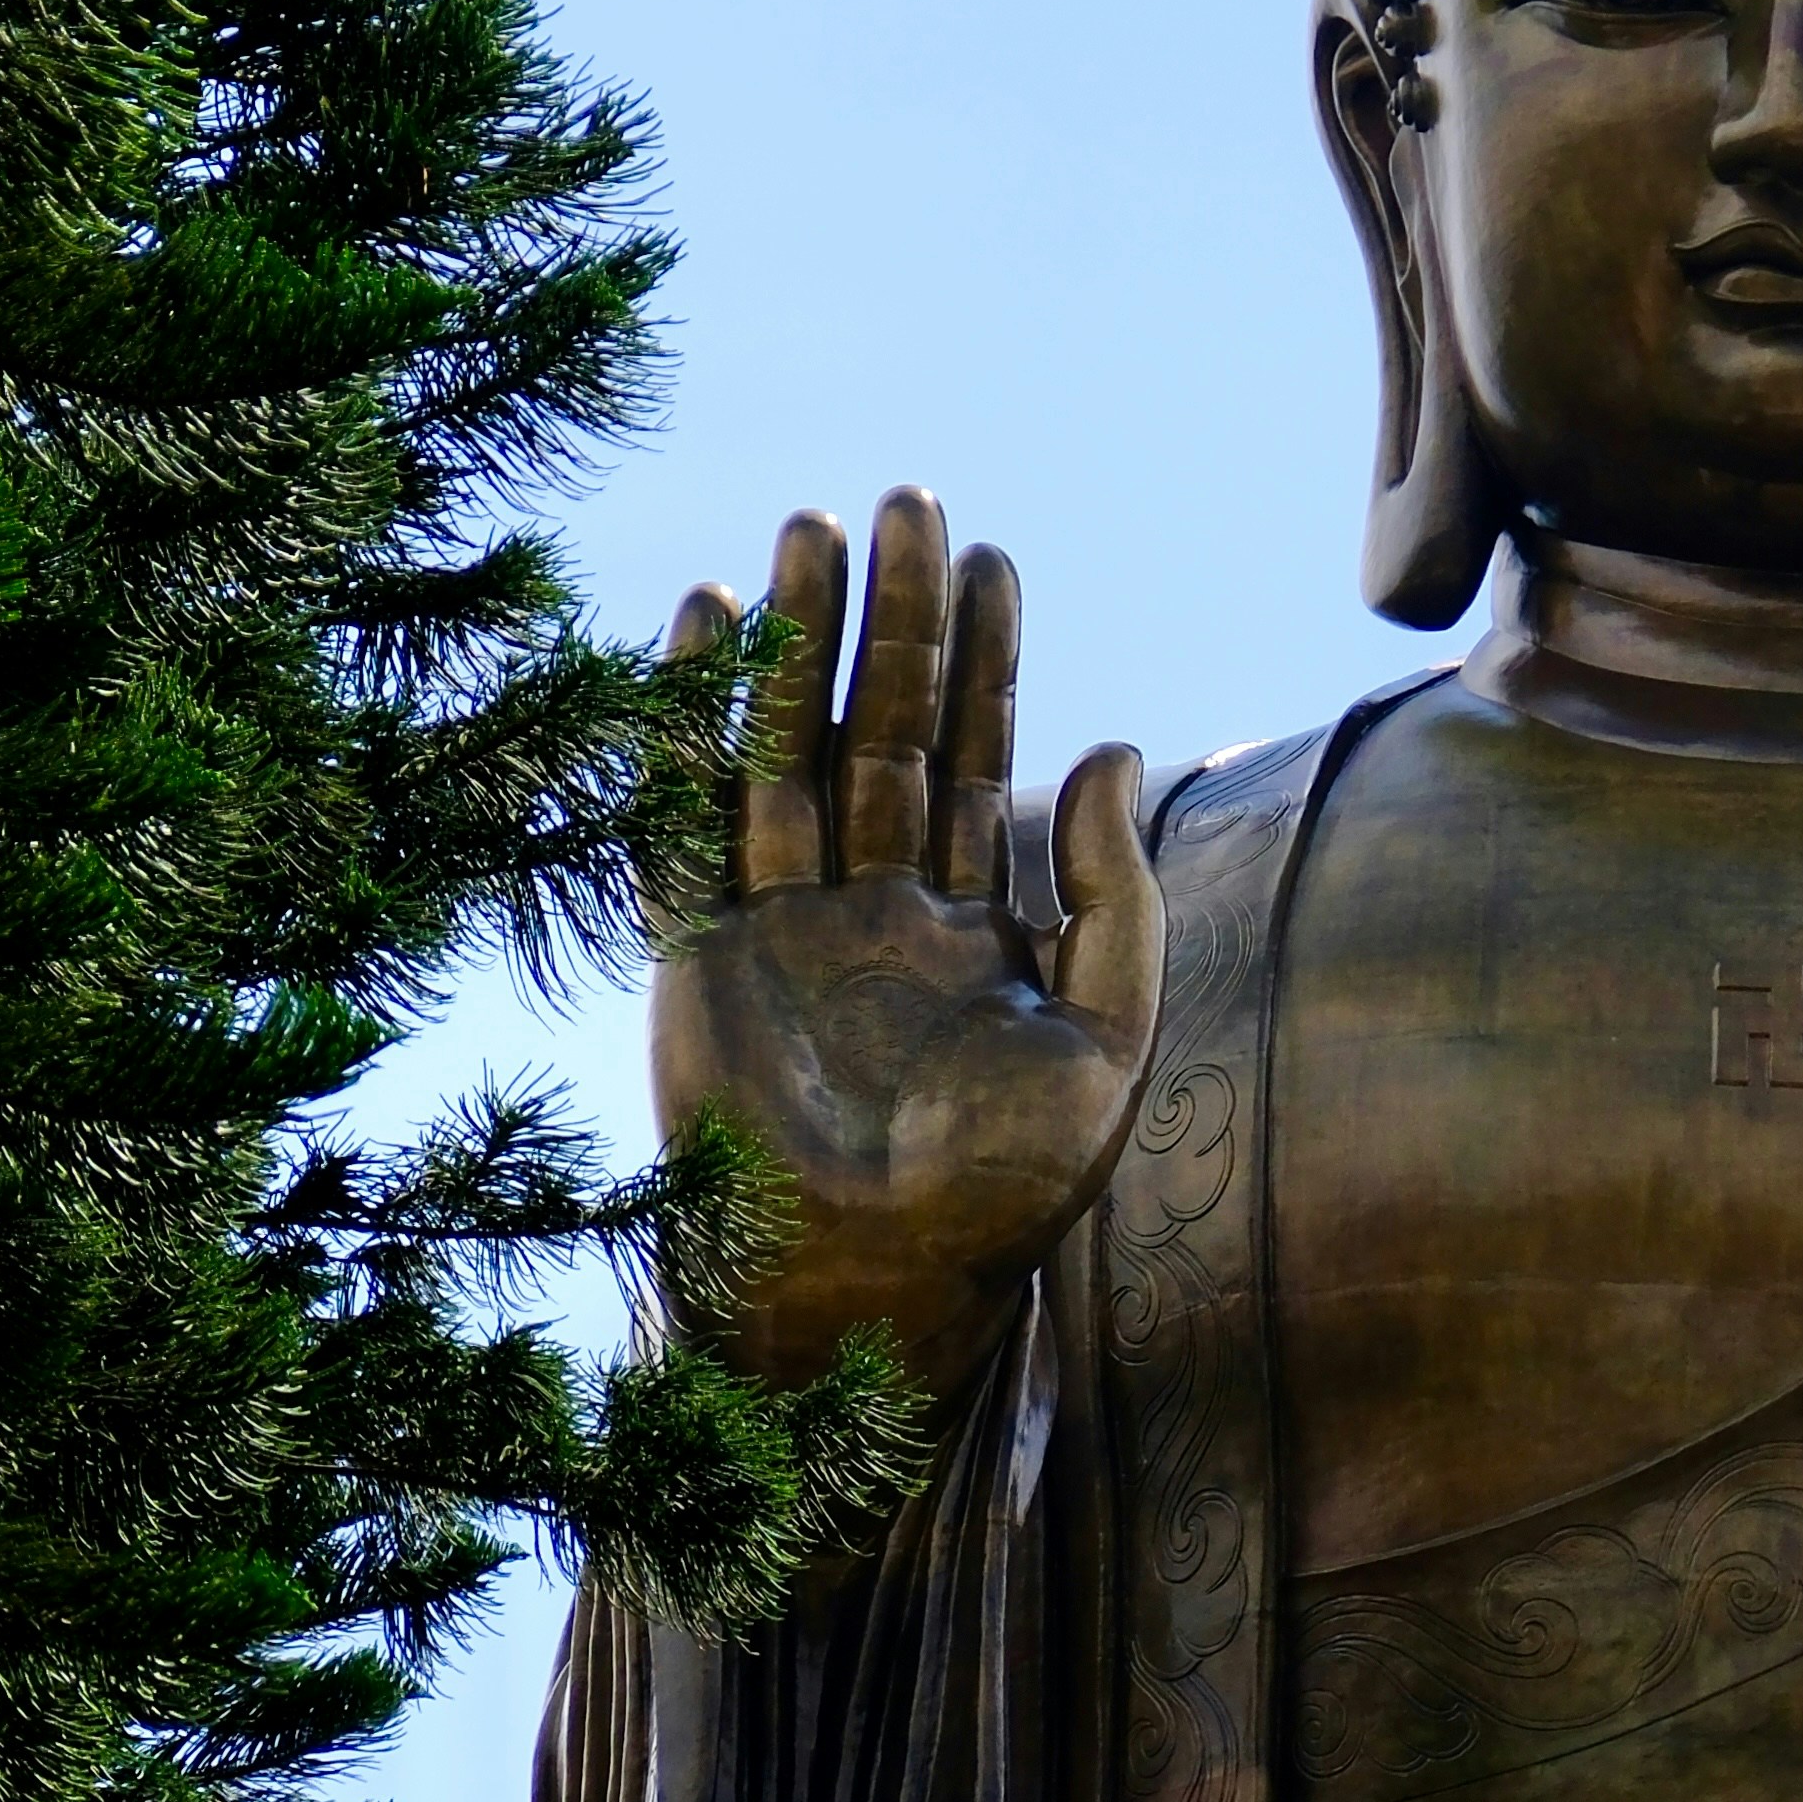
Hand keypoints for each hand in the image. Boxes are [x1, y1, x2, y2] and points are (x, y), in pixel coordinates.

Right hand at [648, 490, 1160, 1385]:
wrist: (873, 1302)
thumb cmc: (1001, 1197)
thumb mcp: (1105, 1042)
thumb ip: (1116, 899)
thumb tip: (1114, 743)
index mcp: (966, 921)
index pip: (974, 754)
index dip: (984, 656)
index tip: (995, 553)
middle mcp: (869, 906)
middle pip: (878, 726)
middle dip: (892, 617)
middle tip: (903, 499)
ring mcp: (778, 924)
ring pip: (783, 749)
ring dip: (795, 643)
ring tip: (806, 530)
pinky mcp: (697, 954)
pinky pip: (687, 817)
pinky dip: (687, 726)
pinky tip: (703, 629)